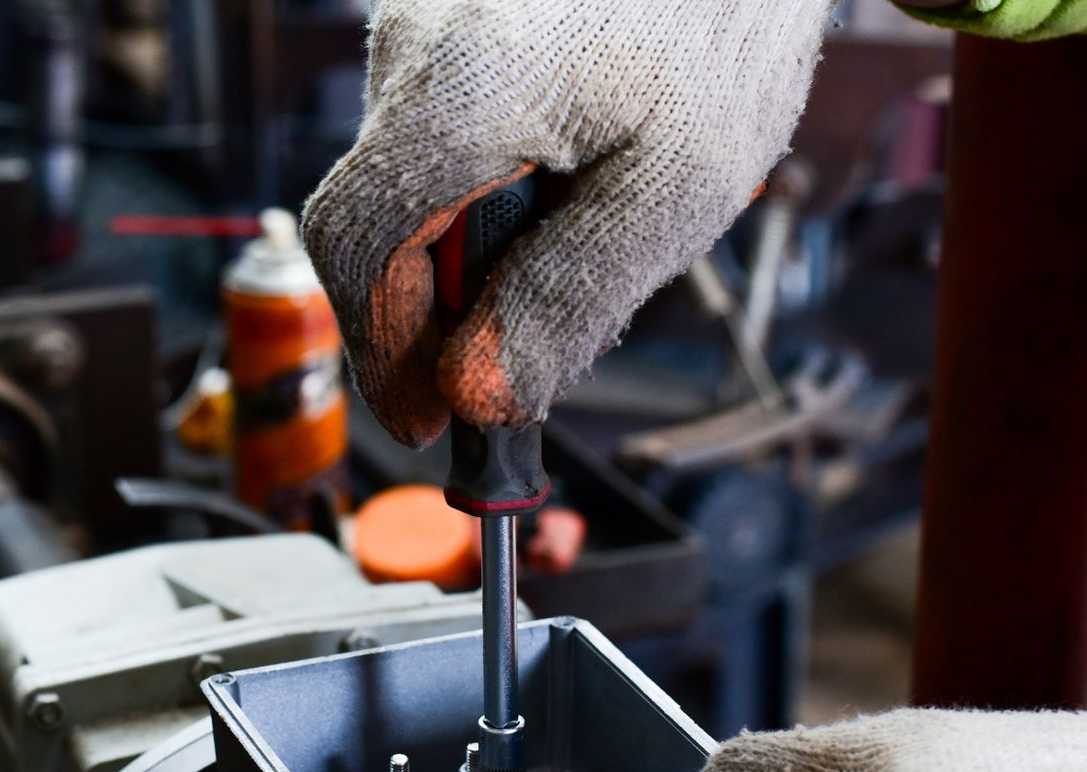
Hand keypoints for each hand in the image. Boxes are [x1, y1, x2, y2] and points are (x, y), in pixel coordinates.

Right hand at [301, 0, 832, 447]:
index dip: (381, 351)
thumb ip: (570, 298)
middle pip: (381, 220)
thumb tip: (481, 397)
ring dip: (477, 241)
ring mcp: (423, 14)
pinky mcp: (445, 11)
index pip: (355, 245)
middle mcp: (418, 37)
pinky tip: (567, 175)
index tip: (427, 415)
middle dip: (448, 305)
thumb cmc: (731, 22)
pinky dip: (488, 183)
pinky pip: (437, 129)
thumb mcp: (676, 188)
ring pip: (411, 181)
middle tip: (536, 342)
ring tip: (581, 229)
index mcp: (462, 86)